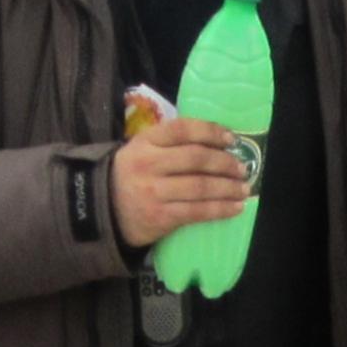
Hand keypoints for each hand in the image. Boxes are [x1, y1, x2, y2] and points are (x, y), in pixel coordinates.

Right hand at [113, 118, 253, 244]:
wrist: (102, 211)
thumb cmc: (131, 176)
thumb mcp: (142, 149)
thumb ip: (170, 142)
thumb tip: (216, 141)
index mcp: (146, 141)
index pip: (183, 130)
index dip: (211, 132)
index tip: (232, 140)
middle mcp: (149, 164)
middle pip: (196, 158)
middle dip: (225, 163)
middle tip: (242, 168)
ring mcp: (154, 192)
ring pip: (200, 187)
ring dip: (228, 188)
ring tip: (244, 189)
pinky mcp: (160, 216)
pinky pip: (197, 212)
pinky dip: (220, 210)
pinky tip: (235, 208)